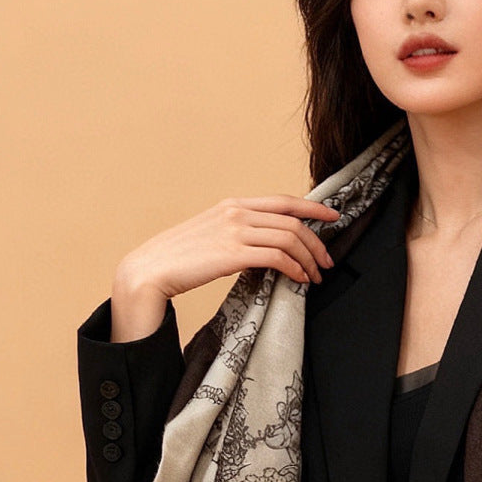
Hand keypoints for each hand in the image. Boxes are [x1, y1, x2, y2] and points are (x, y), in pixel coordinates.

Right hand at [117, 195, 342, 303]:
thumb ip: (238, 233)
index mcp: (232, 204)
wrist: (149, 270)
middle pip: (292, 222)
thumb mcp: (211, 235)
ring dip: (308, 260)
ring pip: (289, 239)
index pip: (282, 201)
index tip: (332, 218)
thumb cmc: (178, 259)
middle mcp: (236, 212)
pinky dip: (294, 269)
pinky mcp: (233, 253)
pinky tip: (299, 280)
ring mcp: (234, 231)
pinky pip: (277, 257)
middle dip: (316, 243)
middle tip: (326, 263)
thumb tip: (265, 248)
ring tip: (314, 277)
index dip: (312, 209)